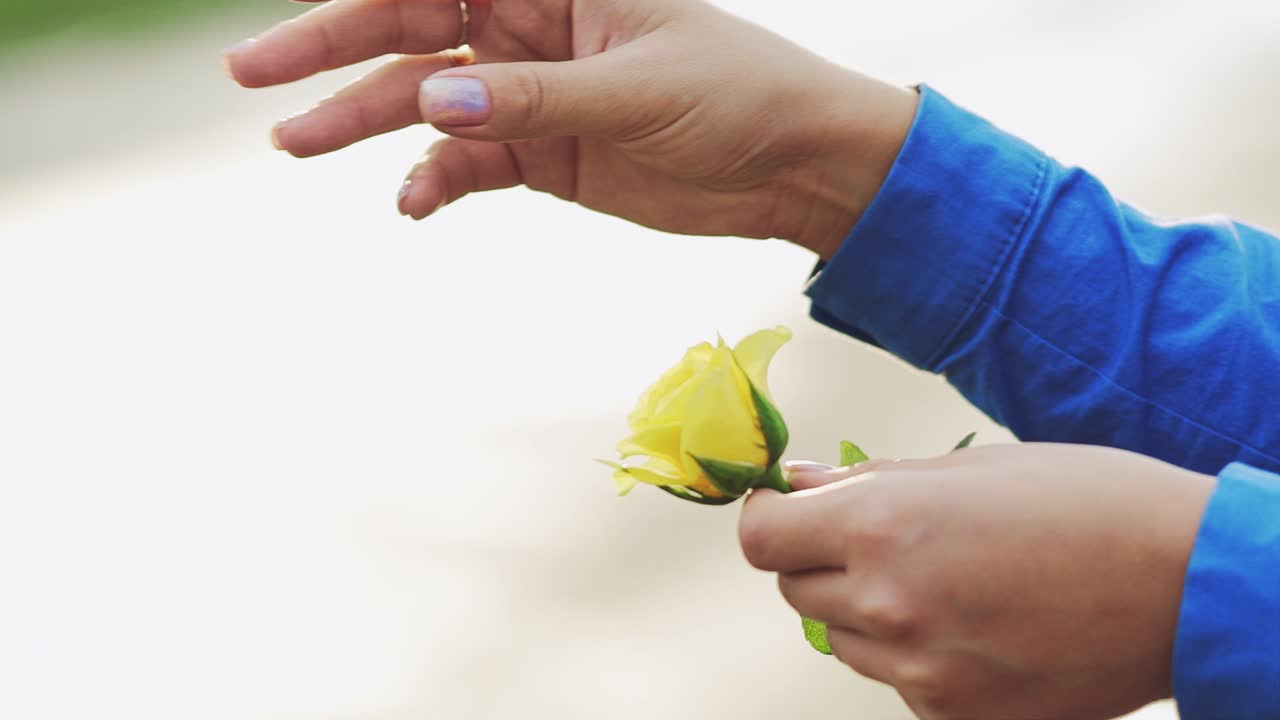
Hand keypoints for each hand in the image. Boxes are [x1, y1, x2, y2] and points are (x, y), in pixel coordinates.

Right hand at [222, 0, 916, 257]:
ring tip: (295, 145)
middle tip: (253, 76)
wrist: (793, 167)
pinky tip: (409, 203)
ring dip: (362, 122)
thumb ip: (537, 98)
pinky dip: (433, 181)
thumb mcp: (639, 90)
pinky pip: (466, 163)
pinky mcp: (543, 155)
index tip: (300, 23)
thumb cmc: (739, 95)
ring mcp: (532, 94)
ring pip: (426, 102)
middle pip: (410, 31)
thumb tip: (434, 101)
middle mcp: (531, 30)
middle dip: (330, 50)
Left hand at [741, 444, 1214, 719]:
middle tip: (885, 541)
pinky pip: (900, 683)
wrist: (1185, 583)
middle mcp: (887, 603)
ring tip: (950, 585)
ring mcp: (920, 671)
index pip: (761, 539)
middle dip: (823, 562)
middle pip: (796, 591)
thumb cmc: (1089, 505)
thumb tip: (798, 483)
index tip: (786, 511)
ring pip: (847, 641)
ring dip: (870, 613)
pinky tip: (980, 629)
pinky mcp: (955, 717)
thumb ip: (868, 481)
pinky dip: (919, 658)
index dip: (769, 520)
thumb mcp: (969, 467)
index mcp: (882, 525)